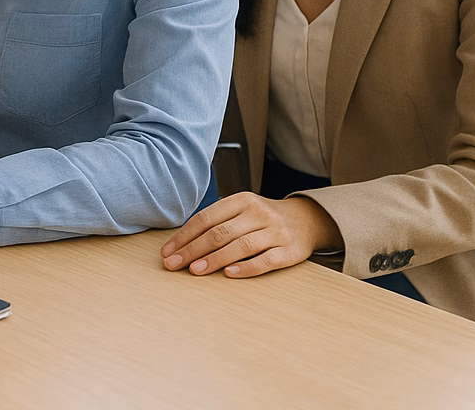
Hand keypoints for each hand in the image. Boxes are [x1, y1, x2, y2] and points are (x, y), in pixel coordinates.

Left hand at [160, 191, 343, 277]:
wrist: (307, 219)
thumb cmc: (262, 218)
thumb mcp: (241, 210)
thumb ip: (217, 222)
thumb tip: (180, 243)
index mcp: (241, 200)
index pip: (205, 218)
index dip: (184, 236)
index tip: (167, 252)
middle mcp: (258, 213)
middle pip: (219, 233)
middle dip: (192, 250)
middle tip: (173, 264)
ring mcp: (276, 232)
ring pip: (240, 246)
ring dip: (214, 259)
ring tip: (195, 270)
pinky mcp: (291, 251)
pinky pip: (266, 260)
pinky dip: (247, 268)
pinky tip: (229, 274)